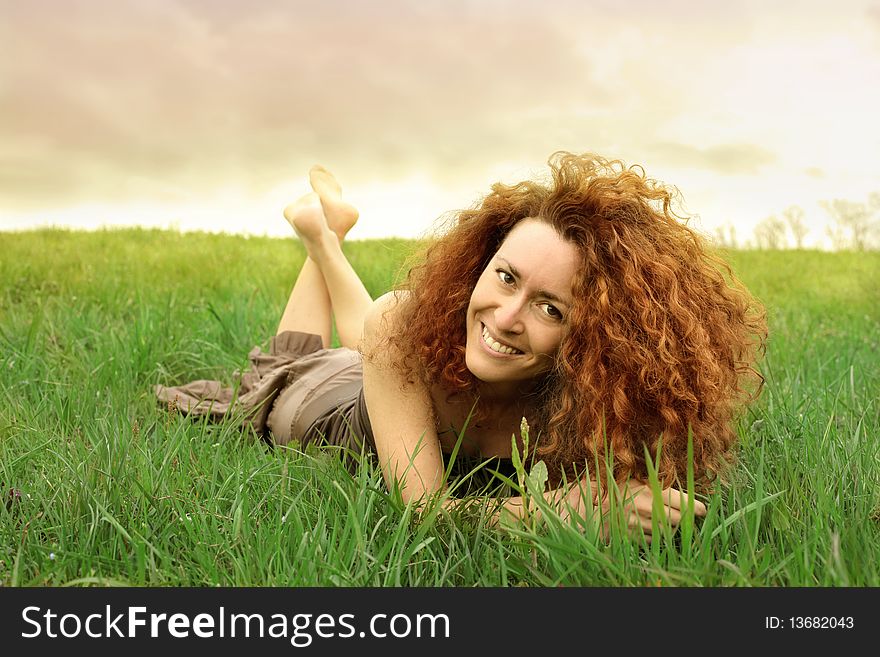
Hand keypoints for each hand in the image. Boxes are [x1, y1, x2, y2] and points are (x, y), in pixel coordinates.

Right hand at [561, 477, 707, 542]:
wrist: (586, 507)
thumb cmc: (613, 488)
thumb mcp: (633, 479)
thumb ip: (655, 483)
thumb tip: (680, 489)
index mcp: (646, 490)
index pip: (679, 500)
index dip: (694, 506)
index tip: (701, 509)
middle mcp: (643, 508)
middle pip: (677, 518)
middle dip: (684, 518)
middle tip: (688, 516)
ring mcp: (637, 525)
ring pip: (666, 531)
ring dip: (671, 528)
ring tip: (669, 521)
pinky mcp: (631, 537)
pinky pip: (652, 540)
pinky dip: (656, 536)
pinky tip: (651, 528)